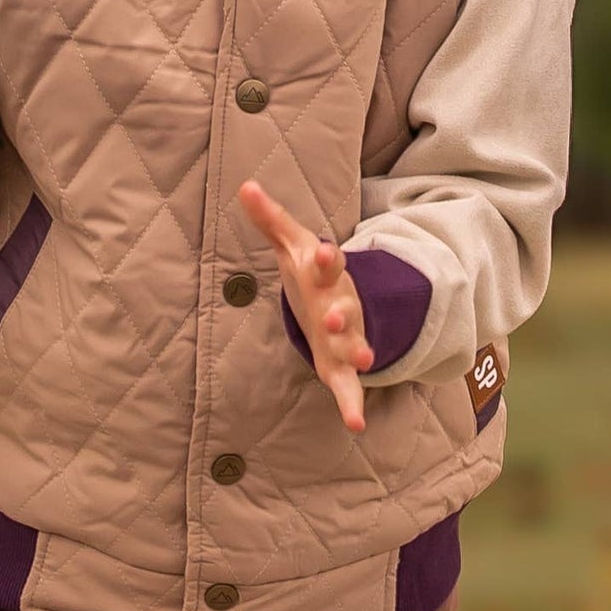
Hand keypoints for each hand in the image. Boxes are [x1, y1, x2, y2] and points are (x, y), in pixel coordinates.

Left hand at [240, 178, 373, 434]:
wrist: (337, 302)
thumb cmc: (308, 273)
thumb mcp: (289, 243)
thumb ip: (269, 218)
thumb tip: (245, 186)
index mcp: (326, 275)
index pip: (328, 262)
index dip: (324, 257)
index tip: (321, 250)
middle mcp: (341, 304)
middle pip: (344, 306)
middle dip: (341, 311)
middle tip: (335, 315)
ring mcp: (346, 336)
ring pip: (354, 344)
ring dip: (359, 351)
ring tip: (365, 360)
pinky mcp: (341, 366)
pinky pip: (351, 387)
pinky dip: (353, 404)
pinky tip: (357, 424)